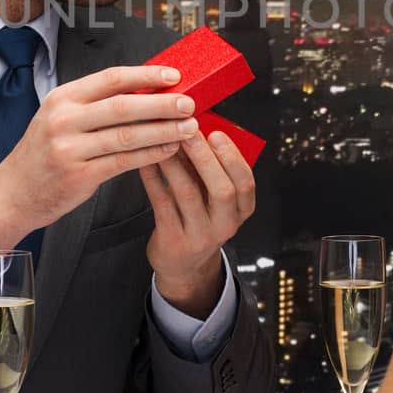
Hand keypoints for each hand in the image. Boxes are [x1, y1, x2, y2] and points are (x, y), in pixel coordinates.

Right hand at [0, 65, 195, 248]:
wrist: (12, 194)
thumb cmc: (42, 155)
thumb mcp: (58, 119)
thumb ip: (94, 105)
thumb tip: (145, 92)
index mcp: (62, 98)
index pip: (111, 78)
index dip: (146, 75)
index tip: (174, 75)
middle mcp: (64, 119)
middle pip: (123, 105)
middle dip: (162, 103)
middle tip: (189, 103)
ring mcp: (69, 148)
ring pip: (127, 135)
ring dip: (163, 130)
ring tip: (188, 128)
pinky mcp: (78, 175)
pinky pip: (124, 162)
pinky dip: (150, 155)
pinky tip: (168, 150)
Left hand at [140, 129, 255, 315]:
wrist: (183, 263)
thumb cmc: (199, 218)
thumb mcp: (214, 199)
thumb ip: (210, 170)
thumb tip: (194, 128)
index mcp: (240, 210)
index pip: (245, 184)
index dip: (233, 158)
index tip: (217, 134)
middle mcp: (224, 225)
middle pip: (221, 190)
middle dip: (204, 157)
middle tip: (188, 132)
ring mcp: (199, 236)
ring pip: (187, 194)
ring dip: (174, 163)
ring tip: (163, 140)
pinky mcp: (173, 240)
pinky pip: (161, 203)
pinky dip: (153, 178)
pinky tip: (146, 161)